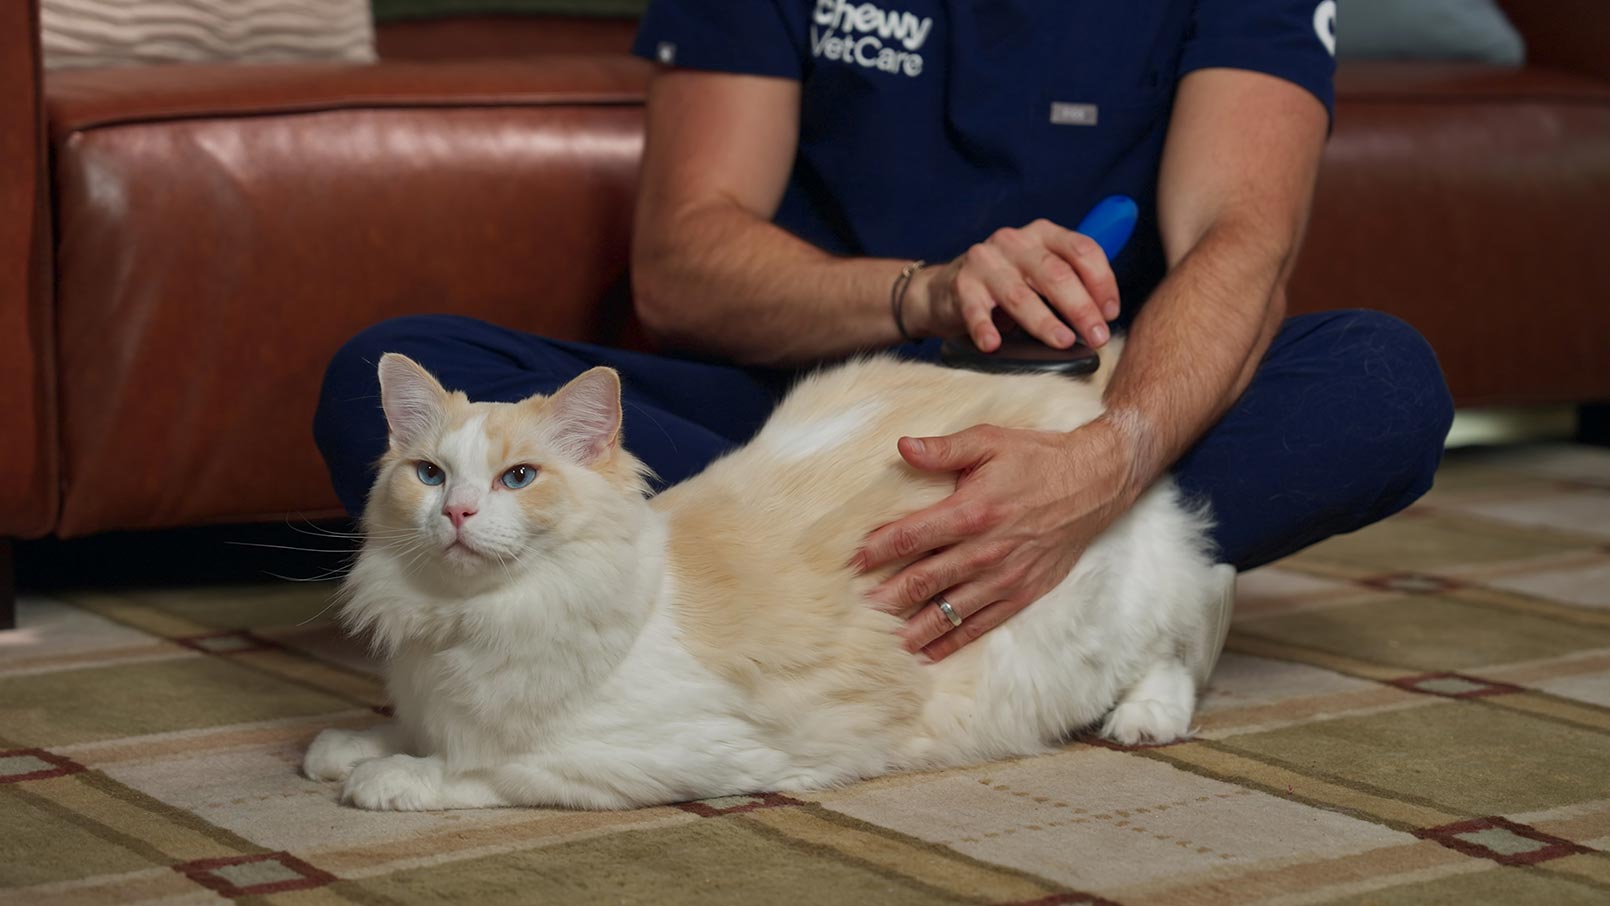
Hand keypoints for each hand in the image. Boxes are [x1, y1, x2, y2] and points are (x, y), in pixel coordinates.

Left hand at [855, 418, 1139, 660]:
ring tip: (880, 641)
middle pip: (922, 581)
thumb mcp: (990, 441)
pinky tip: (925, 654)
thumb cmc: (1037, 458)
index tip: (850, 562)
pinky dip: (950, 643)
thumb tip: (902, 446)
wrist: (1094, 484)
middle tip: (854, 611)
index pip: (911, 537)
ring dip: (911, 628)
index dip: (876, 551)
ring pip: (947, 611)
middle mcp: (985, 551)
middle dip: (884, 598)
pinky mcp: (1021, 594)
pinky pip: (979, 626)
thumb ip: (944, 449)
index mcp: (972, 511)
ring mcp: (1003, 578)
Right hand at [907, 219, 1120, 352]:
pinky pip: (975, 310)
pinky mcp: (961, 285)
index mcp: (1043, 234)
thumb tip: (1104, 317)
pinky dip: (985, 328)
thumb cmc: (1005, 284)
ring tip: (1062, 342)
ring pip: (1021, 294)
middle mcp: (1015, 241)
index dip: (1102, 282)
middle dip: (1081, 308)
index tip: (1110, 313)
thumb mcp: (1039, 271)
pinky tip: (993, 345)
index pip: (1082, 250)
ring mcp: (986, 262)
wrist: (944, 289)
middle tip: (1097, 337)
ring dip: (1044, 322)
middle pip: (1056, 274)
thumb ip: (1070, 281)